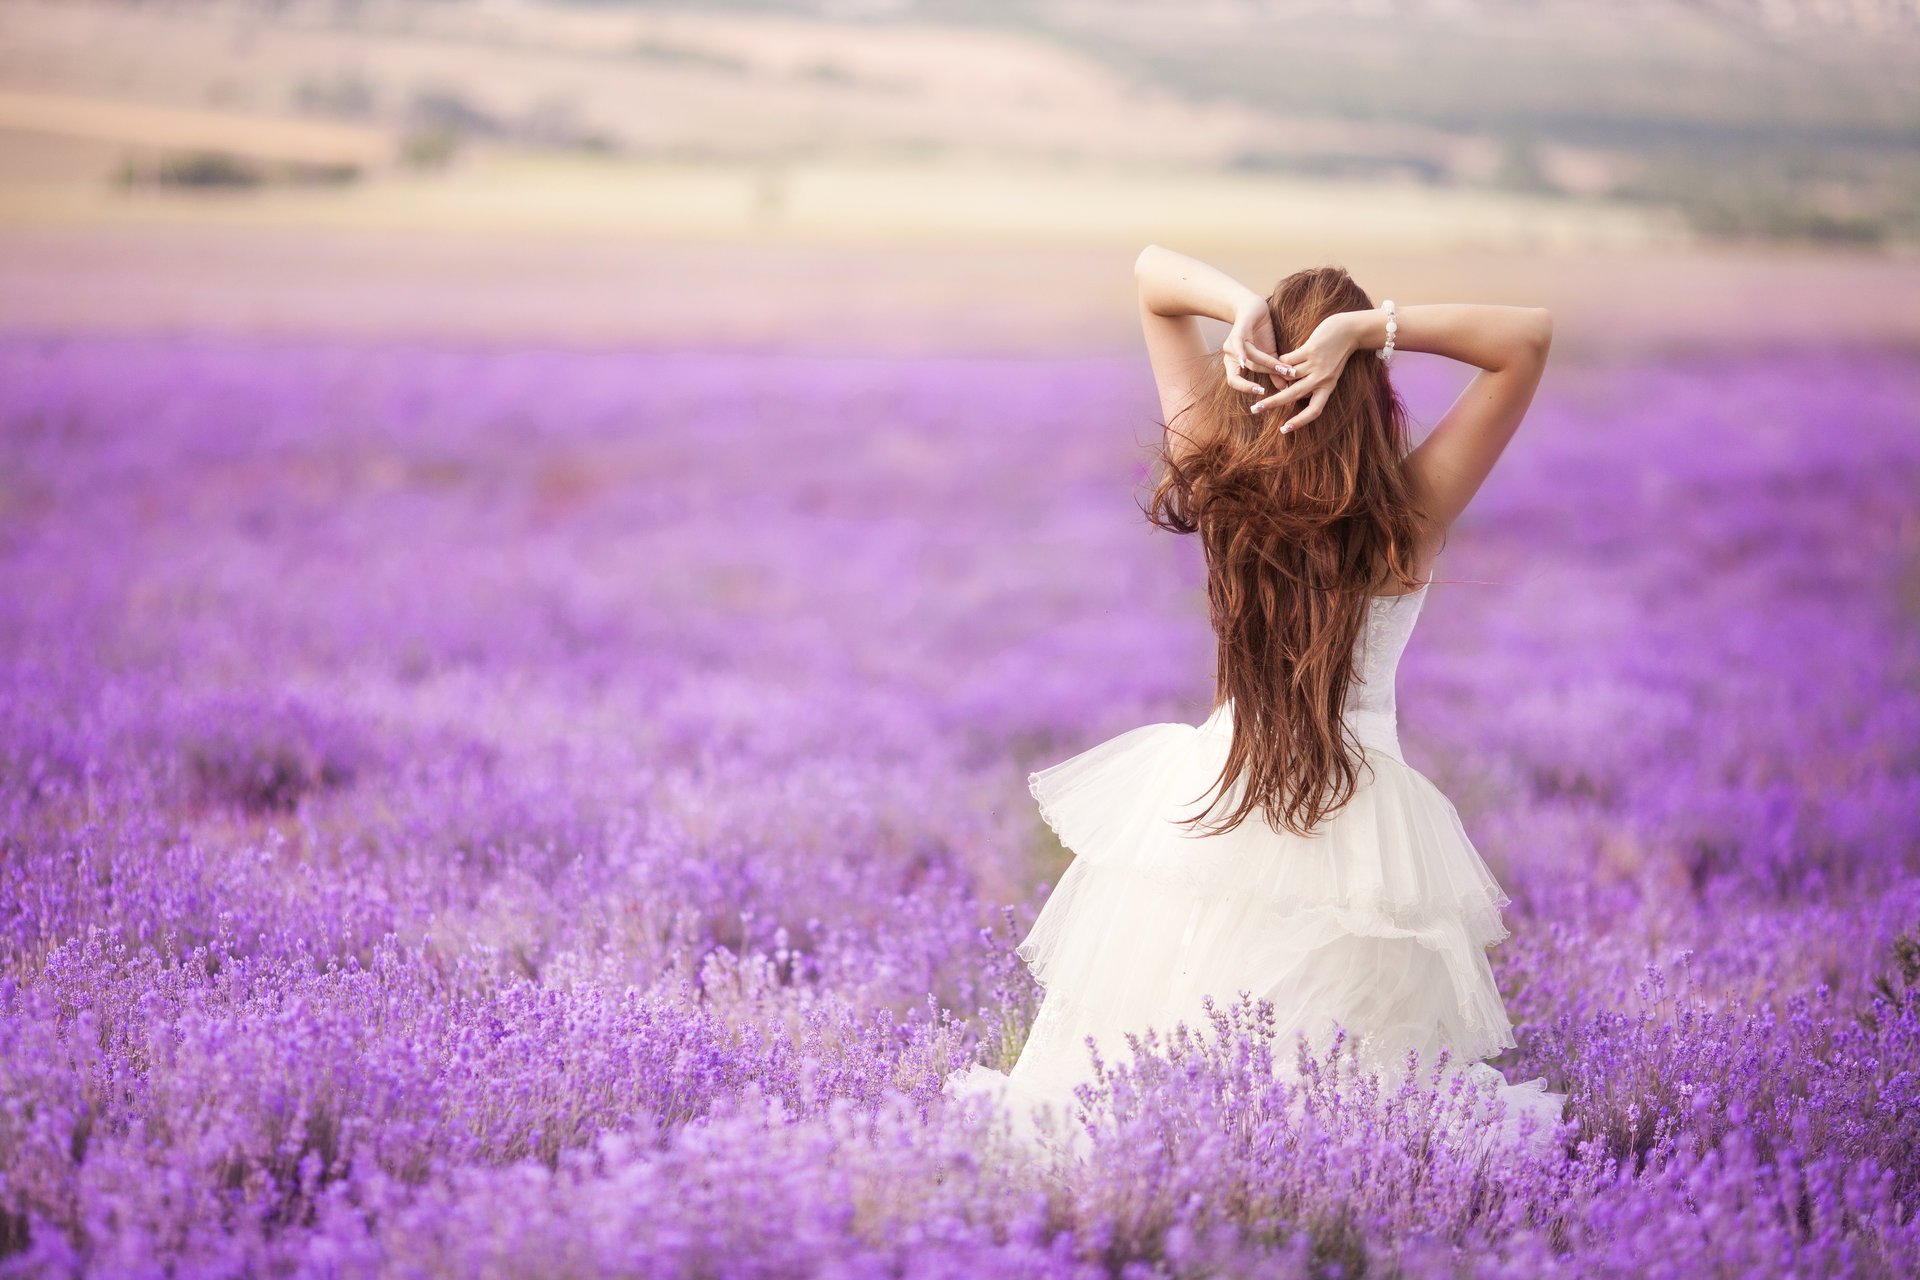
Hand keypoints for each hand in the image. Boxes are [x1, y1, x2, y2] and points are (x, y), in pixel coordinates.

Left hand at [1221, 294, 1289, 394]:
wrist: (1254, 307)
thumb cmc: (1260, 332)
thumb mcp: (1269, 353)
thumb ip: (1274, 371)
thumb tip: (1284, 388)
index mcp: (1234, 364)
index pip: (1235, 382)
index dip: (1247, 389)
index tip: (1262, 395)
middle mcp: (1229, 356)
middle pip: (1243, 373)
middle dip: (1260, 380)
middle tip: (1280, 386)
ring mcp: (1232, 344)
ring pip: (1250, 359)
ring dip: (1269, 365)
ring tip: (1285, 369)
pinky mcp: (1237, 332)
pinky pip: (1238, 345)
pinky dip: (1241, 353)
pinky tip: (1246, 360)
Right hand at [1251, 312, 1362, 432]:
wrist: (1350, 330)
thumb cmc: (1337, 353)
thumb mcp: (1330, 373)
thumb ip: (1314, 383)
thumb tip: (1292, 391)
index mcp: (1328, 387)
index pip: (1314, 410)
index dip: (1299, 422)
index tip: (1283, 430)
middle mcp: (1322, 378)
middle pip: (1294, 394)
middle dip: (1272, 403)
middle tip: (1255, 409)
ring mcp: (1316, 364)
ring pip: (1288, 375)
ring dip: (1275, 375)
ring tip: (1265, 374)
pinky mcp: (1310, 349)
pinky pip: (1288, 359)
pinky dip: (1280, 361)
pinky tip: (1277, 360)